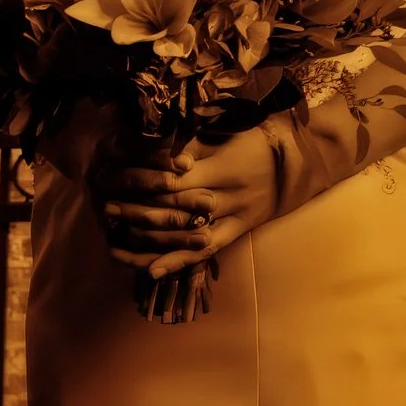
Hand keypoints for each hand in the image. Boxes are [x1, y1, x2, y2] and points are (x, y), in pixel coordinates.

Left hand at [99, 123, 283, 278]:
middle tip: (106, 210)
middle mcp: (228, 198)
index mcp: (224, 169)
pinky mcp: (238, 232)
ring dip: (149, 240)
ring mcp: (234, 218)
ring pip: (186, 236)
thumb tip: (154, 152)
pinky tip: (151, 272)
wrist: (300, 161)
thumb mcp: (227, 133)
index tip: (115, 181)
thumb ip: (193, 145)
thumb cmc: (259, 140)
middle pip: (175, 209)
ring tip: (115, 241)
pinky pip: (206, 251)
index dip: (143, 183)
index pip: (175, 181)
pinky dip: (178, 262)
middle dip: (137, 211)